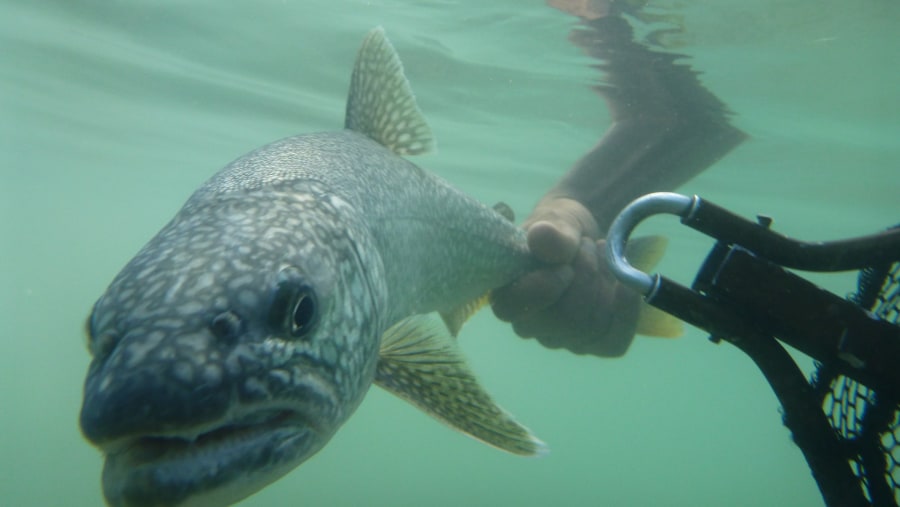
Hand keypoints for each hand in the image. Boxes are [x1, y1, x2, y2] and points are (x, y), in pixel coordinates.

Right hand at [491, 198, 640, 356]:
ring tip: (601, 255)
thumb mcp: (555, 220)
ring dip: (604, 284)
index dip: (544, 287)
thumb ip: (550, 233)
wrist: (583, 238)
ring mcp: (561, 338)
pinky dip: (627, 312)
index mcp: (506, 295)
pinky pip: (613, 342)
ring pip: (591, 328)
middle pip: (564, 320)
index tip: (564, 263)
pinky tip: (625, 285)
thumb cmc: (559, 230)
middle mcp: (529, 325)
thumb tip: (542, 239)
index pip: (511, 310)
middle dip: (586, 277)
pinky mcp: (592, 343)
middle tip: (589, 247)